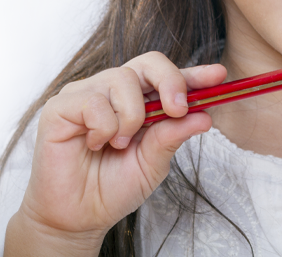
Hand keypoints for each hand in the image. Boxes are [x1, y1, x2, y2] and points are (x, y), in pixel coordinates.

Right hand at [6, 53, 225, 254]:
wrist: (77, 218)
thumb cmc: (112, 189)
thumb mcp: (153, 163)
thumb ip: (173, 136)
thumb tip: (204, 115)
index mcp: (140, 101)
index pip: (169, 77)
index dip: (195, 74)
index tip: (220, 76)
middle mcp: (113, 90)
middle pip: (149, 61)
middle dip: (170, 81)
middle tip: (177, 109)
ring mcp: (87, 93)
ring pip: (122, 79)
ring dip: (131, 117)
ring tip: (119, 145)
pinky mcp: (61, 105)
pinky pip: (94, 101)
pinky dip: (103, 128)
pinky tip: (94, 145)